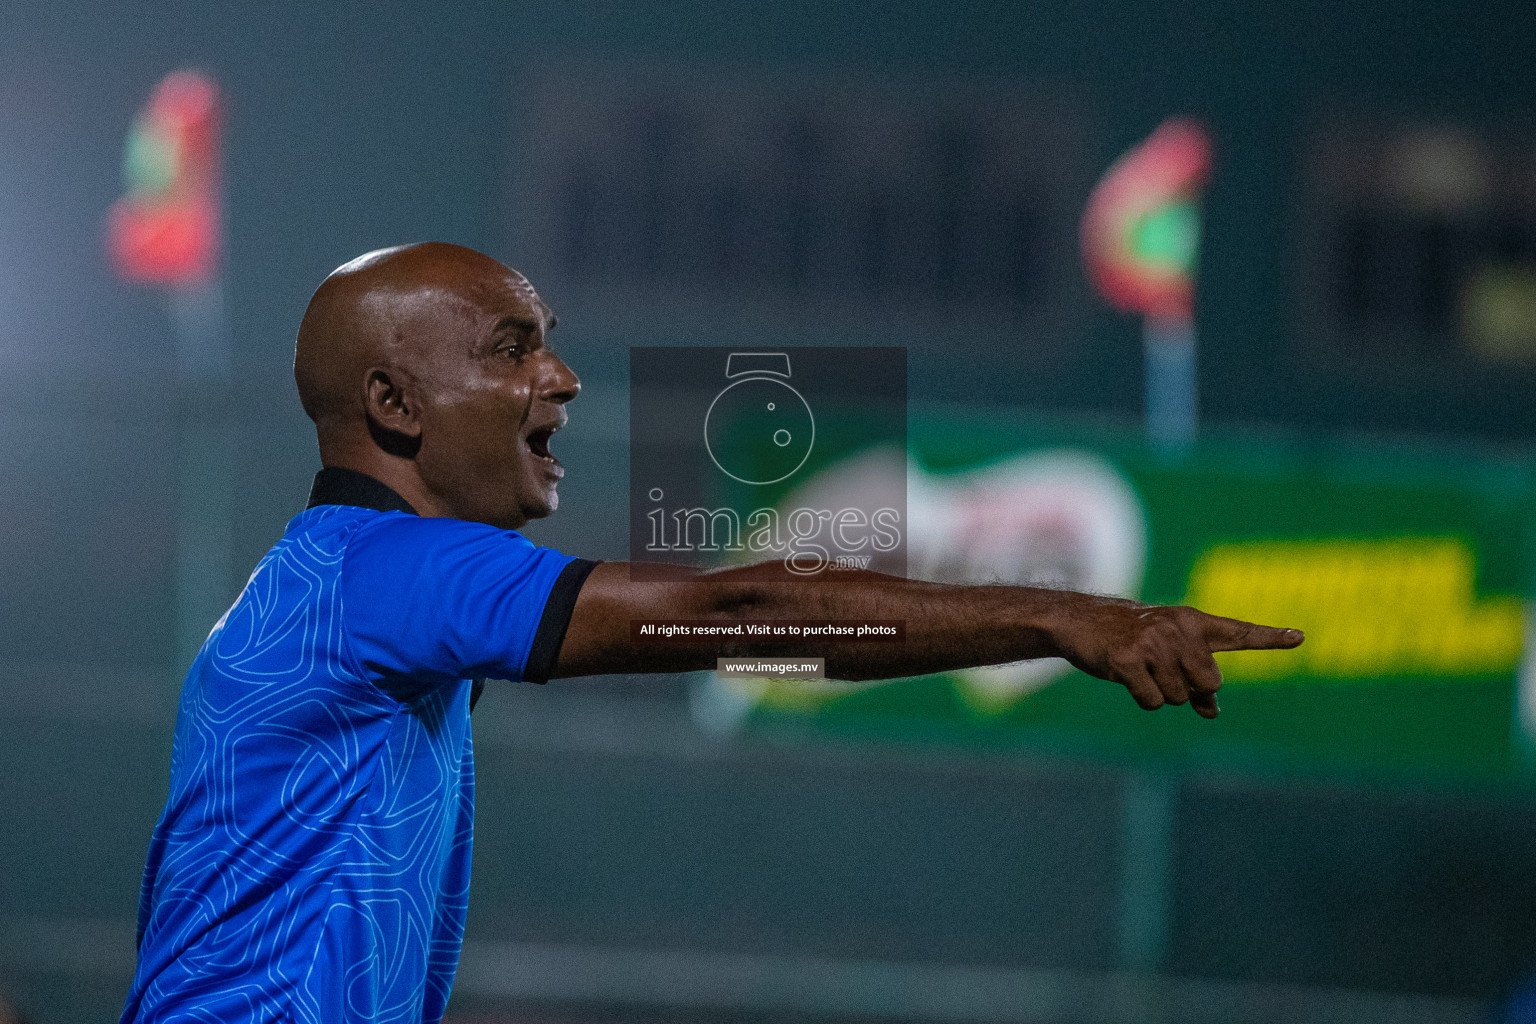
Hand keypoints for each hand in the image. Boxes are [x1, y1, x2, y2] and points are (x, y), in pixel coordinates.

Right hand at [1048, 598, 1303, 718]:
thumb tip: (1213, 712)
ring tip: (1141, 668)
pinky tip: (1126, 676)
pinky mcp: (1128, 659)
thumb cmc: (1131, 638)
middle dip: (1190, 687)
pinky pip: (1154, 701)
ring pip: (1181, 696)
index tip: (1299, 637)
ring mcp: (1153, 642)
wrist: (1082, 621)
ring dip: (1162, 693)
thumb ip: (1196, 678)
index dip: (1270, 637)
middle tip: (1162, 669)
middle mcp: (1178, 628)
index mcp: (1193, 622)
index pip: (1238, 632)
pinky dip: (1143, 698)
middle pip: (1209, 682)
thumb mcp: (1168, 652)